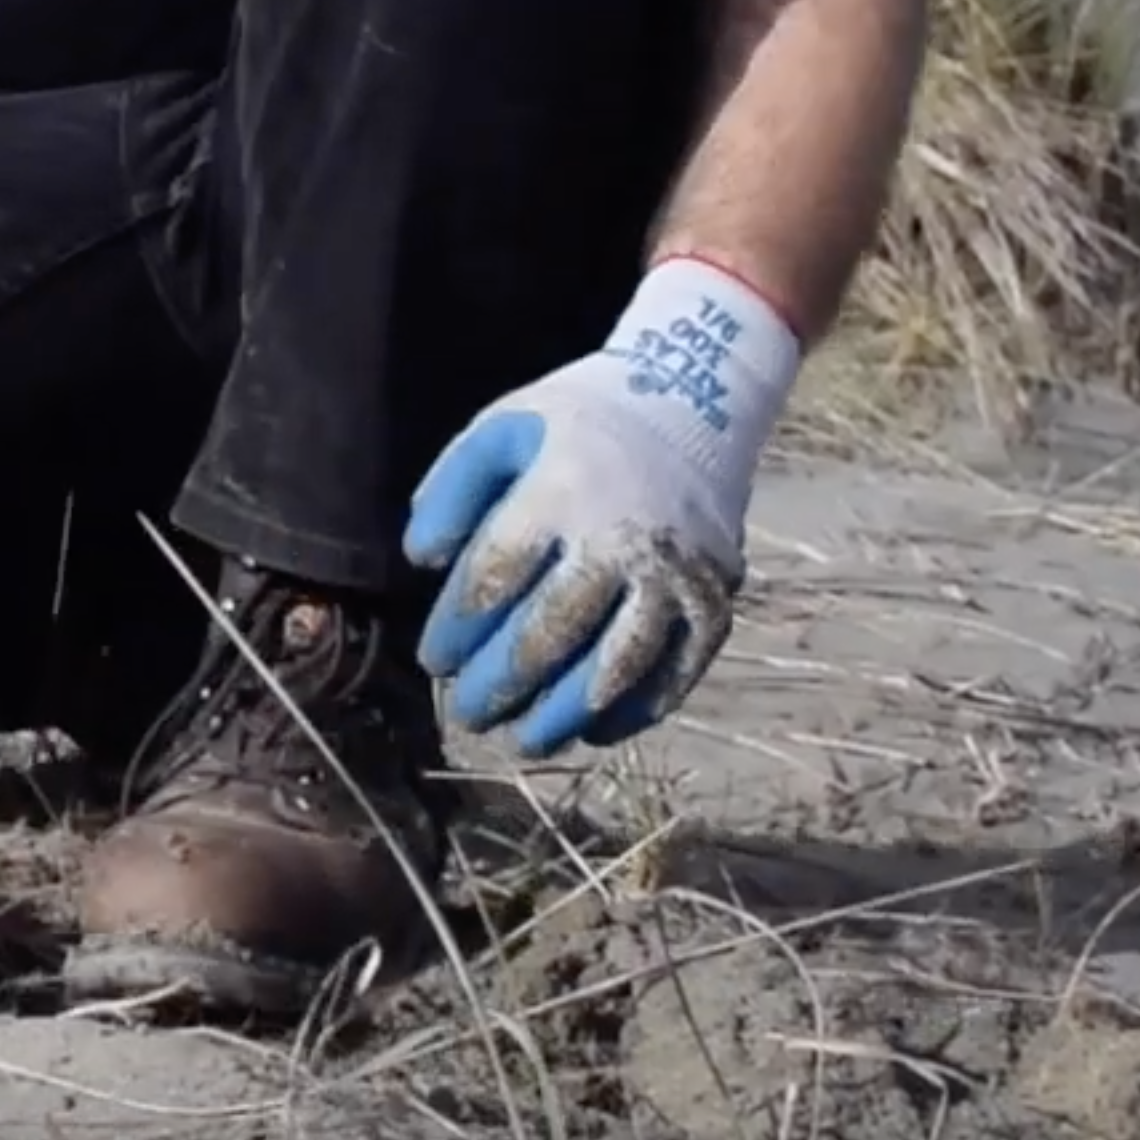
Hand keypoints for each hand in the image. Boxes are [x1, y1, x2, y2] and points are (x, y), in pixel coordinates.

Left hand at [401, 256, 803, 759]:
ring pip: (616, 665)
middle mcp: (621, 540)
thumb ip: (451, 491)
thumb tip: (424, 561)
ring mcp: (676, 576)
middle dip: (501, 684)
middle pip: (551, 632)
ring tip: (524, 739)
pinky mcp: (716, 600)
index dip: (457, 629)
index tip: (433, 659)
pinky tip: (595, 730)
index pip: (494, 578)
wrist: (695, 400)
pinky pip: (677, 672)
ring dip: (565, 712)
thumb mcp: (501, 428)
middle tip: (469, 714)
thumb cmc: (579, 422)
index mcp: (559, 493)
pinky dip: (636, 710)